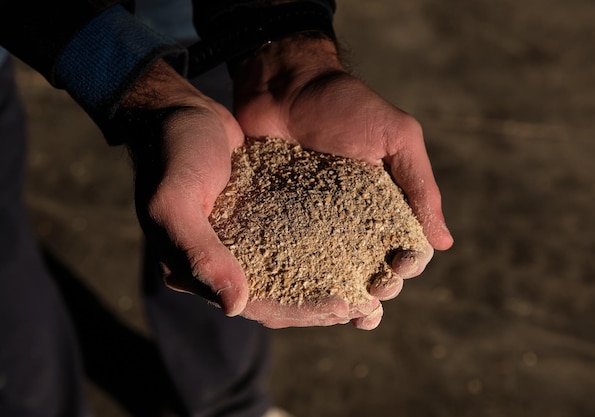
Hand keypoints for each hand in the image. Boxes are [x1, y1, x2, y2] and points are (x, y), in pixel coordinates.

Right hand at [121, 60, 382, 327]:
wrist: (178, 111)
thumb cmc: (172, 152)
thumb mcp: (174, 202)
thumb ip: (199, 254)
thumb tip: (234, 306)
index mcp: (195, 270)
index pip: (255, 304)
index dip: (299, 310)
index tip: (344, 307)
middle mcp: (221, 262)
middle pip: (278, 296)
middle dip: (320, 304)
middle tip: (367, 303)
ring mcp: (241, 240)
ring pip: (289, 273)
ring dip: (325, 282)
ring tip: (366, 284)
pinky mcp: (258, 217)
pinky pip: (292, 241)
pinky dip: (319, 250)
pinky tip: (351, 248)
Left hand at [231, 35, 453, 327]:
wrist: (285, 85)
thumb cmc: (345, 106)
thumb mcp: (395, 137)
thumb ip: (419, 184)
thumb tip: (444, 242)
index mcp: (384, 203)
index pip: (403, 247)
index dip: (405, 265)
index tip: (397, 271)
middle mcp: (352, 219)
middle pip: (369, 266)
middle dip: (376, 288)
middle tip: (370, 294)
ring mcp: (314, 222)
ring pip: (332, 271)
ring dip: (340, 296)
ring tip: (341, 314)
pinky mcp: (280, 220)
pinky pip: (290, 255)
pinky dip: (296, 279)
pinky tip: (297, 297)